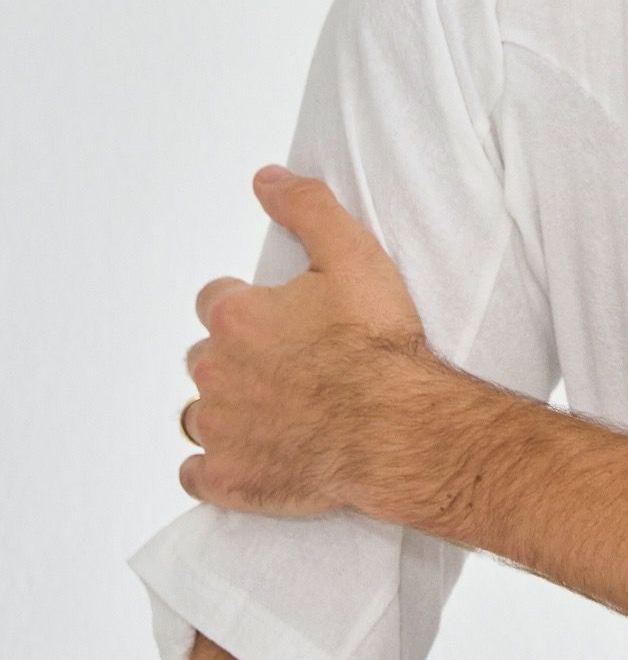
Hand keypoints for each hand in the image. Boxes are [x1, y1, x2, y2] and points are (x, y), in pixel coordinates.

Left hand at [178, 166, 430, 520]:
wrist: (399, 427)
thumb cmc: (379, 347)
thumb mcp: (353, 255)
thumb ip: (306, 208)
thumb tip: (266, 180)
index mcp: (236, 318)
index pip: (215, 300)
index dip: (247, 306)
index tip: (280, 319)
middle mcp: (215, 372)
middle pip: (205, 357)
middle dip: (236, 358)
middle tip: (285, 366)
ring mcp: (220, 430)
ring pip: (198, 413)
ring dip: (224, 410)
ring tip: (272, 412)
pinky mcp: (230, 480)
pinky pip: (197, 474)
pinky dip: (214, 468)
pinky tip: (244, 459)